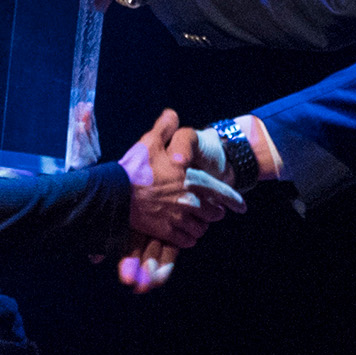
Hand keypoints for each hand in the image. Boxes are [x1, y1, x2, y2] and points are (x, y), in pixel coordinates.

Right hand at [115, 111, 245, 291]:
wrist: (114, 196)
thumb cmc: (134, 169)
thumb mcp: (149, 142)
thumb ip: (165, 127)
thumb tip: (172, 114)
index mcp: (191, 179)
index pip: (222, 193)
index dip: (234, 201)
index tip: (241, 207)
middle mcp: (190, 202)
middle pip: (214, 213)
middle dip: (213, 211)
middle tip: (209, 209)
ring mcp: (179, 220)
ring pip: (201, 228)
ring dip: (201, 225)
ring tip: (195, 221)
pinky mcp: (167, 233)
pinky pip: (187, 240)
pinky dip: (188, 237)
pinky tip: (183, 232)